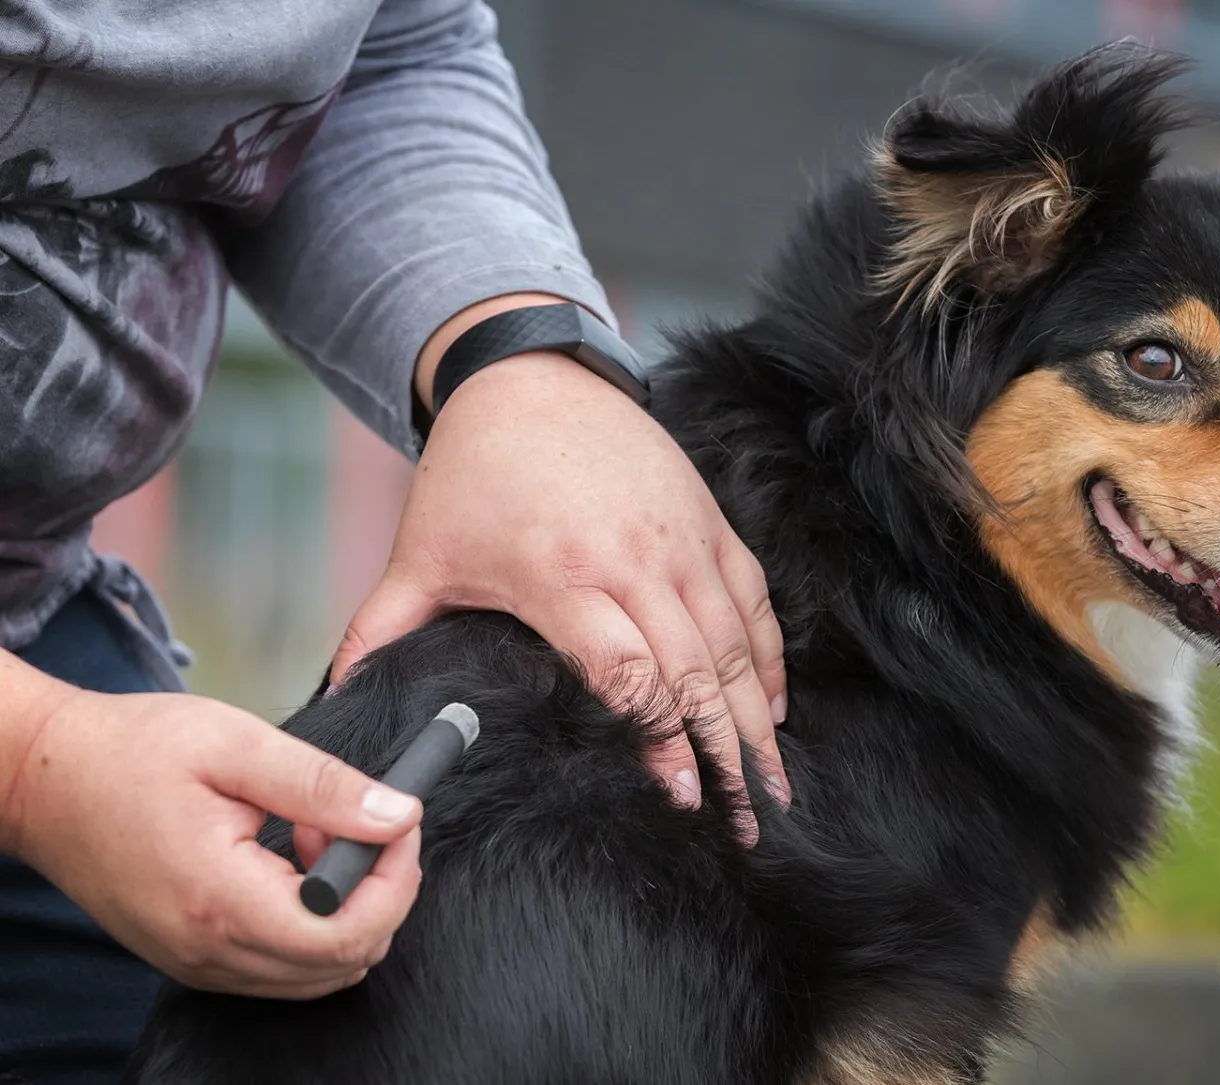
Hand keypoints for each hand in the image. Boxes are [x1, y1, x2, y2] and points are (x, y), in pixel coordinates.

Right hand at [4, 689, 422, 998]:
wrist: (46, 779)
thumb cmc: (133, 751)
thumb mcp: (238, 746)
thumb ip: (325, 786)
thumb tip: (399, 816)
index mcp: (221, 899)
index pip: (347, 935)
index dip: (395, 882)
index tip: (398, 824)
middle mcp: (208, 950)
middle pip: (341, 963)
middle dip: (378, 893)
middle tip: (358, 823)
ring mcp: (196, 963)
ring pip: (316, 973)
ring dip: (344, 908)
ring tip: (316, 833)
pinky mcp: (191, 958)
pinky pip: (279, 966)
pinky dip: (308, 921)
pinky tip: (289, 860)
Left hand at [332, 299, 788, 842]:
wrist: (530, 378)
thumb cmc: (473, 471)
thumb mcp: (421, 554)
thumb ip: (380, 632)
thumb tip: (334, 698)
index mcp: (564, 577)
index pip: (631, 677)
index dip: (662, 743)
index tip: (681, 799)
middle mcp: (635, 561)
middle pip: (697, 672)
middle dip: (727, 754)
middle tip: (748, 821)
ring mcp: (680, 540)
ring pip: (736, 643)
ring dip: (758, 719)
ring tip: (775, 783)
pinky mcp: (707, 522)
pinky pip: (752, 598)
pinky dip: (768, 655)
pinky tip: (771, 706)